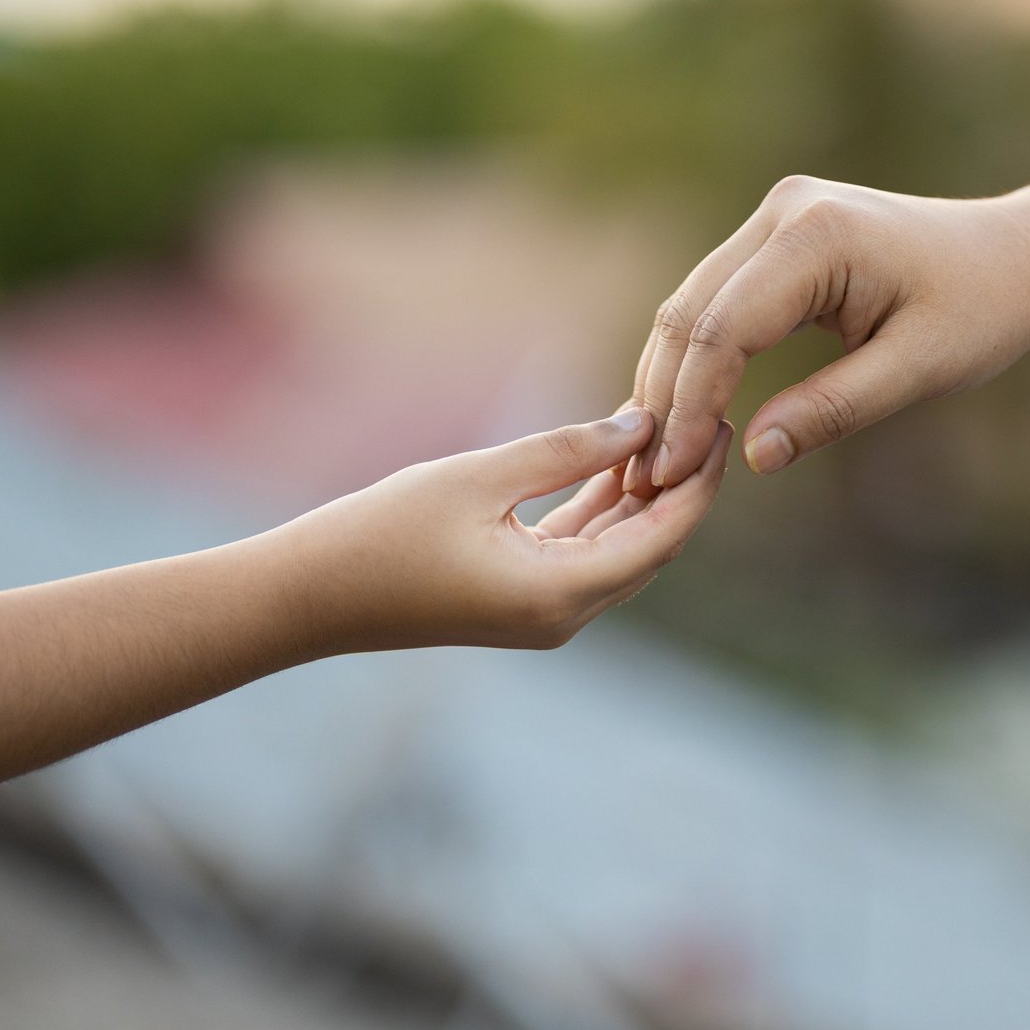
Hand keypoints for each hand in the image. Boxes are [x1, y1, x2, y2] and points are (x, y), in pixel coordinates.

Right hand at [281, 409, 732, 652]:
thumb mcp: (478, 477)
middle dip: (682, 483)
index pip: (663, 537)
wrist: (304, 598)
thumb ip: (565, 450)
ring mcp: (543, 613)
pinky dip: (600, 507)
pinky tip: (616, 454)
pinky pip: (581, 550)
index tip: (725, 423)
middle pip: (651, 546)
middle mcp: (565, 615)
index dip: (700, 481)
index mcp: (561, 595)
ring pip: (618, 548)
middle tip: (712, 413)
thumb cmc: (381, 534)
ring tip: (671, 423)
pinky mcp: (521, 600)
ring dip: (642, 492)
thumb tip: (643, 422)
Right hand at [623, 175, 1029, 493]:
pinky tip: (685, 417)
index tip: (674, 476)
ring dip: (670, 380)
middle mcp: (785, 211)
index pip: (724, 327)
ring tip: (658, 461)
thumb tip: (754, 458)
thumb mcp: (919, 370)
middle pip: (691, 311)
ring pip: (693, 304)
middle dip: (666, 399)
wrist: (1016, 257)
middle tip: (649, 481)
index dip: (693, 407)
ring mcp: (778, 216)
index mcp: (820, 235)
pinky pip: (717, 299)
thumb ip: (835, 410)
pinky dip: (697, 357)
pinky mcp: (779, 234)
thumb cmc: (981, 311)